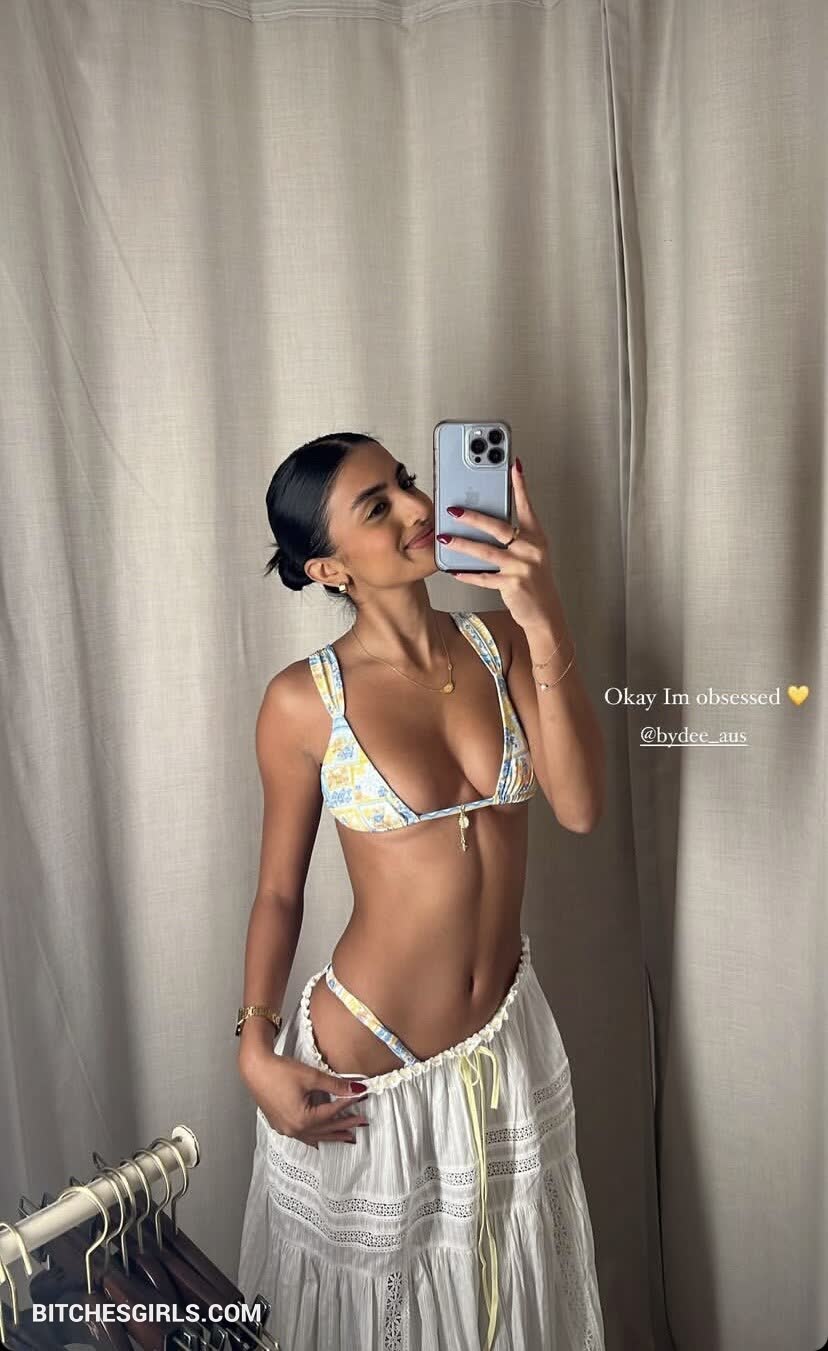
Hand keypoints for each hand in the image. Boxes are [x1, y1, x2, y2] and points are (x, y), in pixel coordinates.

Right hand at [240, 1050, 369, 1149]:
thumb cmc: (279, 1071)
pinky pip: (302, 1136)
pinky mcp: (280, 1124)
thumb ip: (335, 1085)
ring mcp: (285, 1129)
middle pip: (325, 1129)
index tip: (361, 1098)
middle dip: (345, 1126)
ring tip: (347, 1137)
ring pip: (314, 1136)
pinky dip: (315, 1136)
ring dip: (332, 1135)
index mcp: (302, 1119)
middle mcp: (294, 1129)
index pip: (332, 1113)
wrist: (255, 1068)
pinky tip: (319, 1139)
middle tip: (361, 1123)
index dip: (348, 1104)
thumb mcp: (311, 1076)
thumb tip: (355, 1088)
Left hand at [440, 460, 558, 630]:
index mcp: (536, 537)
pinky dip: (467, 574)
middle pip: (499, 527)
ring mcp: (522, 567)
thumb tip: (485, 522)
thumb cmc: (534, 580)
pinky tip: (453, 570)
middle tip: (454, 509)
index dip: (520, 486)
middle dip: (474, 517)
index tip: (513, 466)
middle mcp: (530, 549)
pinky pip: (484, 577)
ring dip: (462, 544)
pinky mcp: (512, 584)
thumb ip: (514, 537)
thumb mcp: (531, 554)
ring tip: (444, 538)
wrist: (545, 611)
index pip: (527, 506)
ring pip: (486, 551)